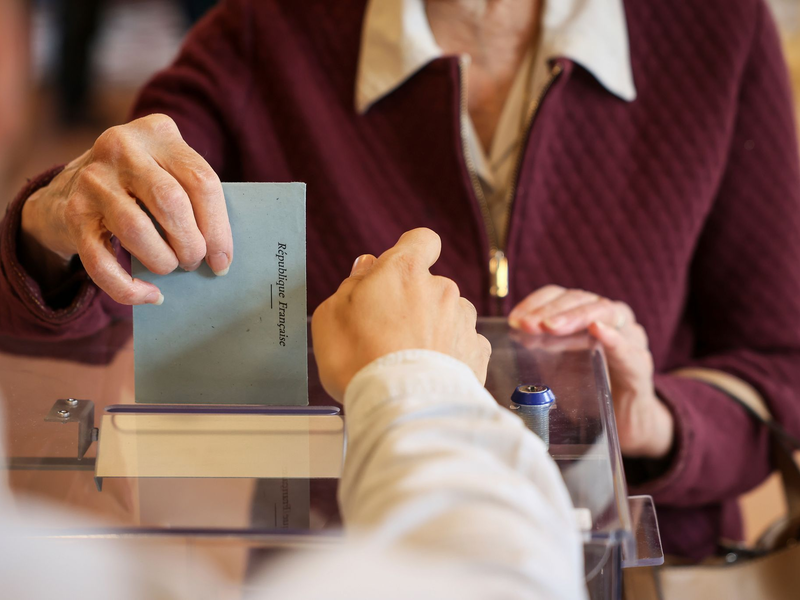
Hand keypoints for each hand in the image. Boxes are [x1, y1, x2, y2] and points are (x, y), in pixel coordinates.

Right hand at [20, 114, 232, 304]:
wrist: (70, 185)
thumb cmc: (141, 184)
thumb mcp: (169, 170)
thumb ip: (195, 197)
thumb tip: (221, 256)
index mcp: (158, 133)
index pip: (201, 181)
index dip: (219, 229)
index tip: (223, 259)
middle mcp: (121, 148)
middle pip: (171, 202)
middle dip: (191, 244)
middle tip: (194, 261)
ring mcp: (92, 179)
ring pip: (136, 229)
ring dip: (162, 260)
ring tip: (171, 267)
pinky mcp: (72, 214)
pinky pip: (102, 262)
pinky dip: (129, 288)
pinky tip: (150, 294)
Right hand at [311, 228, 491, 402]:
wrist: (400, 407)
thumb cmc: (358, 359)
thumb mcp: (330, 315)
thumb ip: (352, 284)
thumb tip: (367, 269)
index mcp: (404, 271)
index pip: (421, 240)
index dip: (411, 251)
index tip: (398, 271)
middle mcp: (441, 289)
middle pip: (431, 285)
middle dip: (414, 302)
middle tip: (387, 333)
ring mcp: (463, 321)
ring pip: (449, 315)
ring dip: (434, 328)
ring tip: (409, 359)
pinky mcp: (477, 353)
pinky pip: (463, 345)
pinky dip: (450, 355)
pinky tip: (429, 372)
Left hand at [509, 286, 673, 457]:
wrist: (627, 421)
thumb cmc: (590, 388)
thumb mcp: (558, 366)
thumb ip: (540, 349)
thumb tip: (508, 340)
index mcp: (588, 315)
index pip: (561, 296)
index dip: (536, 302)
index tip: (514, 319)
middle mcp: (612, 319)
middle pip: (581, 299)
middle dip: (551, 310)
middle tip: (527, 324)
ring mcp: (630, 339)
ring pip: (607, 312)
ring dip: (575, 317)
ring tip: (550, 326)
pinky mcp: (640, 367)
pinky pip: (629, 347)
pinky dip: (614, 337)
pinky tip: (597, 331)